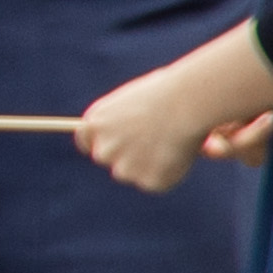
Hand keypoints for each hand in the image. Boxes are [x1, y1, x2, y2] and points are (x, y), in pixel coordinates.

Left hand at [75, 24, 272, 194]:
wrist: (186, 104)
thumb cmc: (170, 90)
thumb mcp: (140, 99)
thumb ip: (130, 118)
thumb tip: (142, 130)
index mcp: (96, 122)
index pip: (85, 140)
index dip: (99, 143)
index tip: (114, 145)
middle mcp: (104, 149)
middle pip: (109, 160)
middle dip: (128, 155)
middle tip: (155, 142)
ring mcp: (124, 168)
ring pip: (135, 173)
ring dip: (151, 164)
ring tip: (174, 142)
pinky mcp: (147, 181)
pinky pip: (159, 181)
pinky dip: (171, 172)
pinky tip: (181, 152)